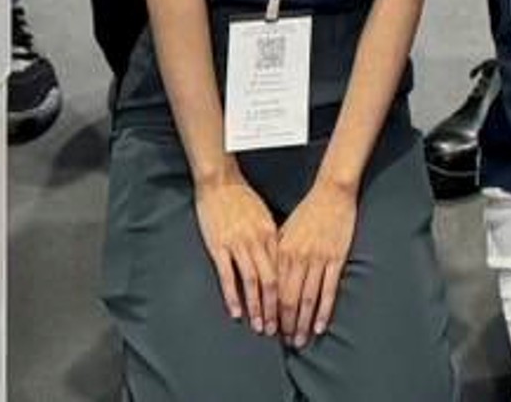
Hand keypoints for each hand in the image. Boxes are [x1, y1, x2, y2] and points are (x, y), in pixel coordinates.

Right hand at [194, 170, 282, 335]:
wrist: (220, 181)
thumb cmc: (242, 198)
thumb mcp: (264, 216)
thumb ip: (272, 239)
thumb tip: (280, 261)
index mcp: (271, 235)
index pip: (283, 271)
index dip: (288, 295)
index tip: (291, 313)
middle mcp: (258, 242)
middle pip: (271, 281)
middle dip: (276, 309)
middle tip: (278, 330)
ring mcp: (238, 245)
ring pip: (252, 282)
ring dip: (257, 307)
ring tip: (261, 327)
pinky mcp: (219, 246)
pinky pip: (228, 276)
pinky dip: (233, 296)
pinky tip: (236, 312)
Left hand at [272, 175, 358, 345]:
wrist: (332, 192)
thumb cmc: (307, 211)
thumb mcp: (284, 230)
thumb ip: (276, 254)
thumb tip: (266, 277)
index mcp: (283, 251)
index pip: (273, 290)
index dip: (271, 313)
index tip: (270, 329)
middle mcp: (298, 258)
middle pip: (289, 299)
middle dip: (286, 324)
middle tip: (286, 341)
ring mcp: (318, 259)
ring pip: (308, 299)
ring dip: (303, 323)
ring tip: (301, 340)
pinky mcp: (336, 259)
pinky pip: (329, 290)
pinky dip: (323, 311)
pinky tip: (320, 326)